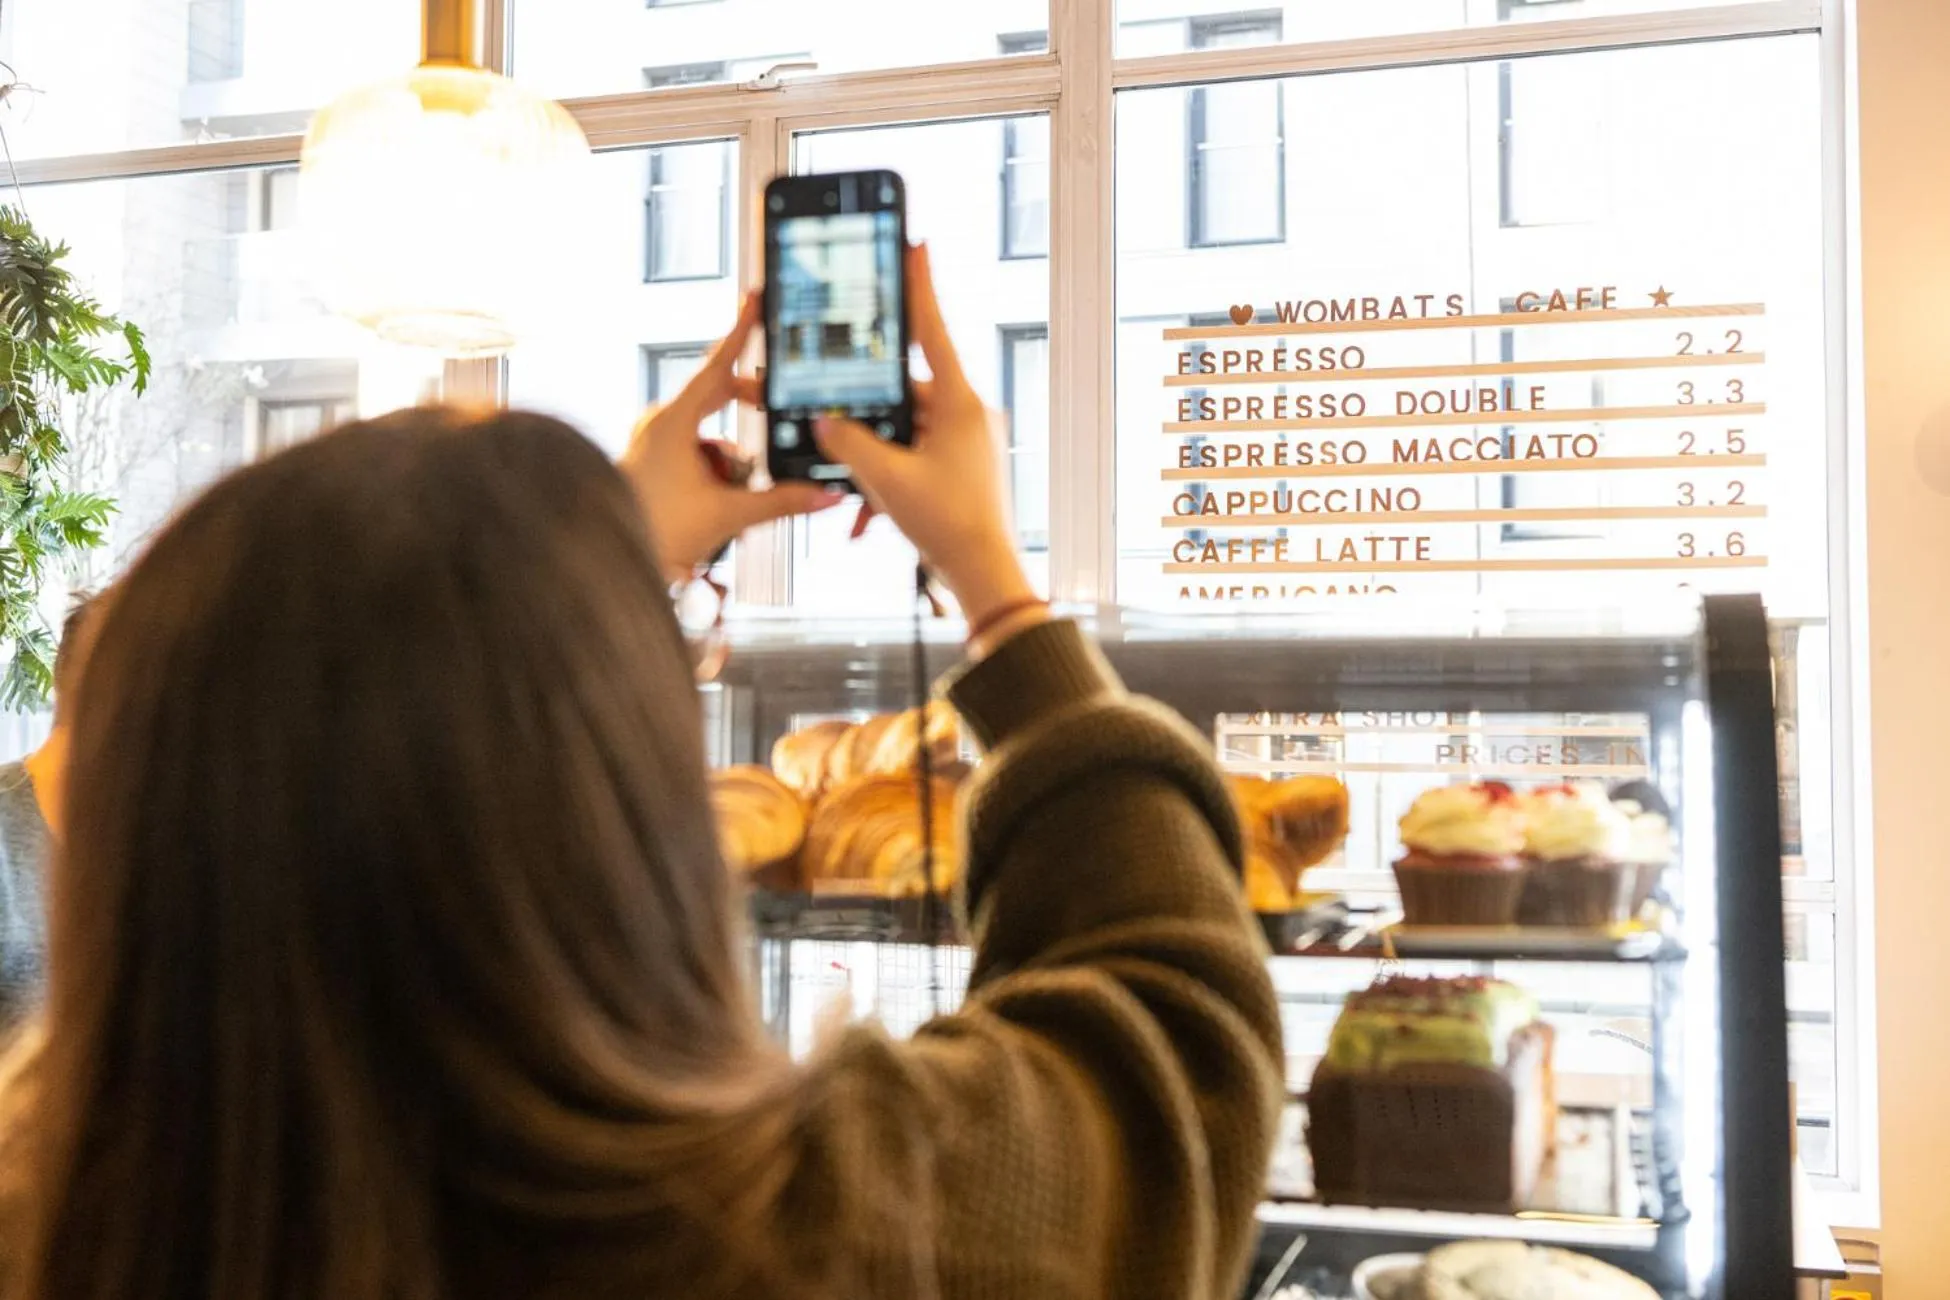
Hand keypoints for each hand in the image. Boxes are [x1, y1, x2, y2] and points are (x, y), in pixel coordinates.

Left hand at [619, 290, 840, 582]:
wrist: (606, 554)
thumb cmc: (652, 530)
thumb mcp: (728, 514)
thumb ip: (782, 501)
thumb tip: (824, 495)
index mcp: (673, 420)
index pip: (718, 364)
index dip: (741, 329)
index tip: (755, 299)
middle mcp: (661, 423)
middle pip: (718, 394)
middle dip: (749, 407)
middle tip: (776, 409)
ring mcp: (654, 440)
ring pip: (710, 430)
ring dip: (733, 456)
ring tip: (734, 492)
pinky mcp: (653, 460)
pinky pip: (696, 450)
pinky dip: (715, 467)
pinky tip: (721, 496)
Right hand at [813, 245, 1039, 633]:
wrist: (985, 576)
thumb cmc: (950, 525)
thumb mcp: (886, 478)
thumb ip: (849, 441)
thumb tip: (825, 420)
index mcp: (958, 402)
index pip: (932, 328)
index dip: (919, 284)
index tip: (915, 241)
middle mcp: (967, 413)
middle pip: (902, 391)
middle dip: (864, 414)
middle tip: (832, 413)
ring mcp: (966, 441)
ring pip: (904, 432)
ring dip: (873, 462)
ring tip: (857, 493)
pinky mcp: (961, 467)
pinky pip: (914, 459)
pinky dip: (888, 483)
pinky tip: (866, 520)